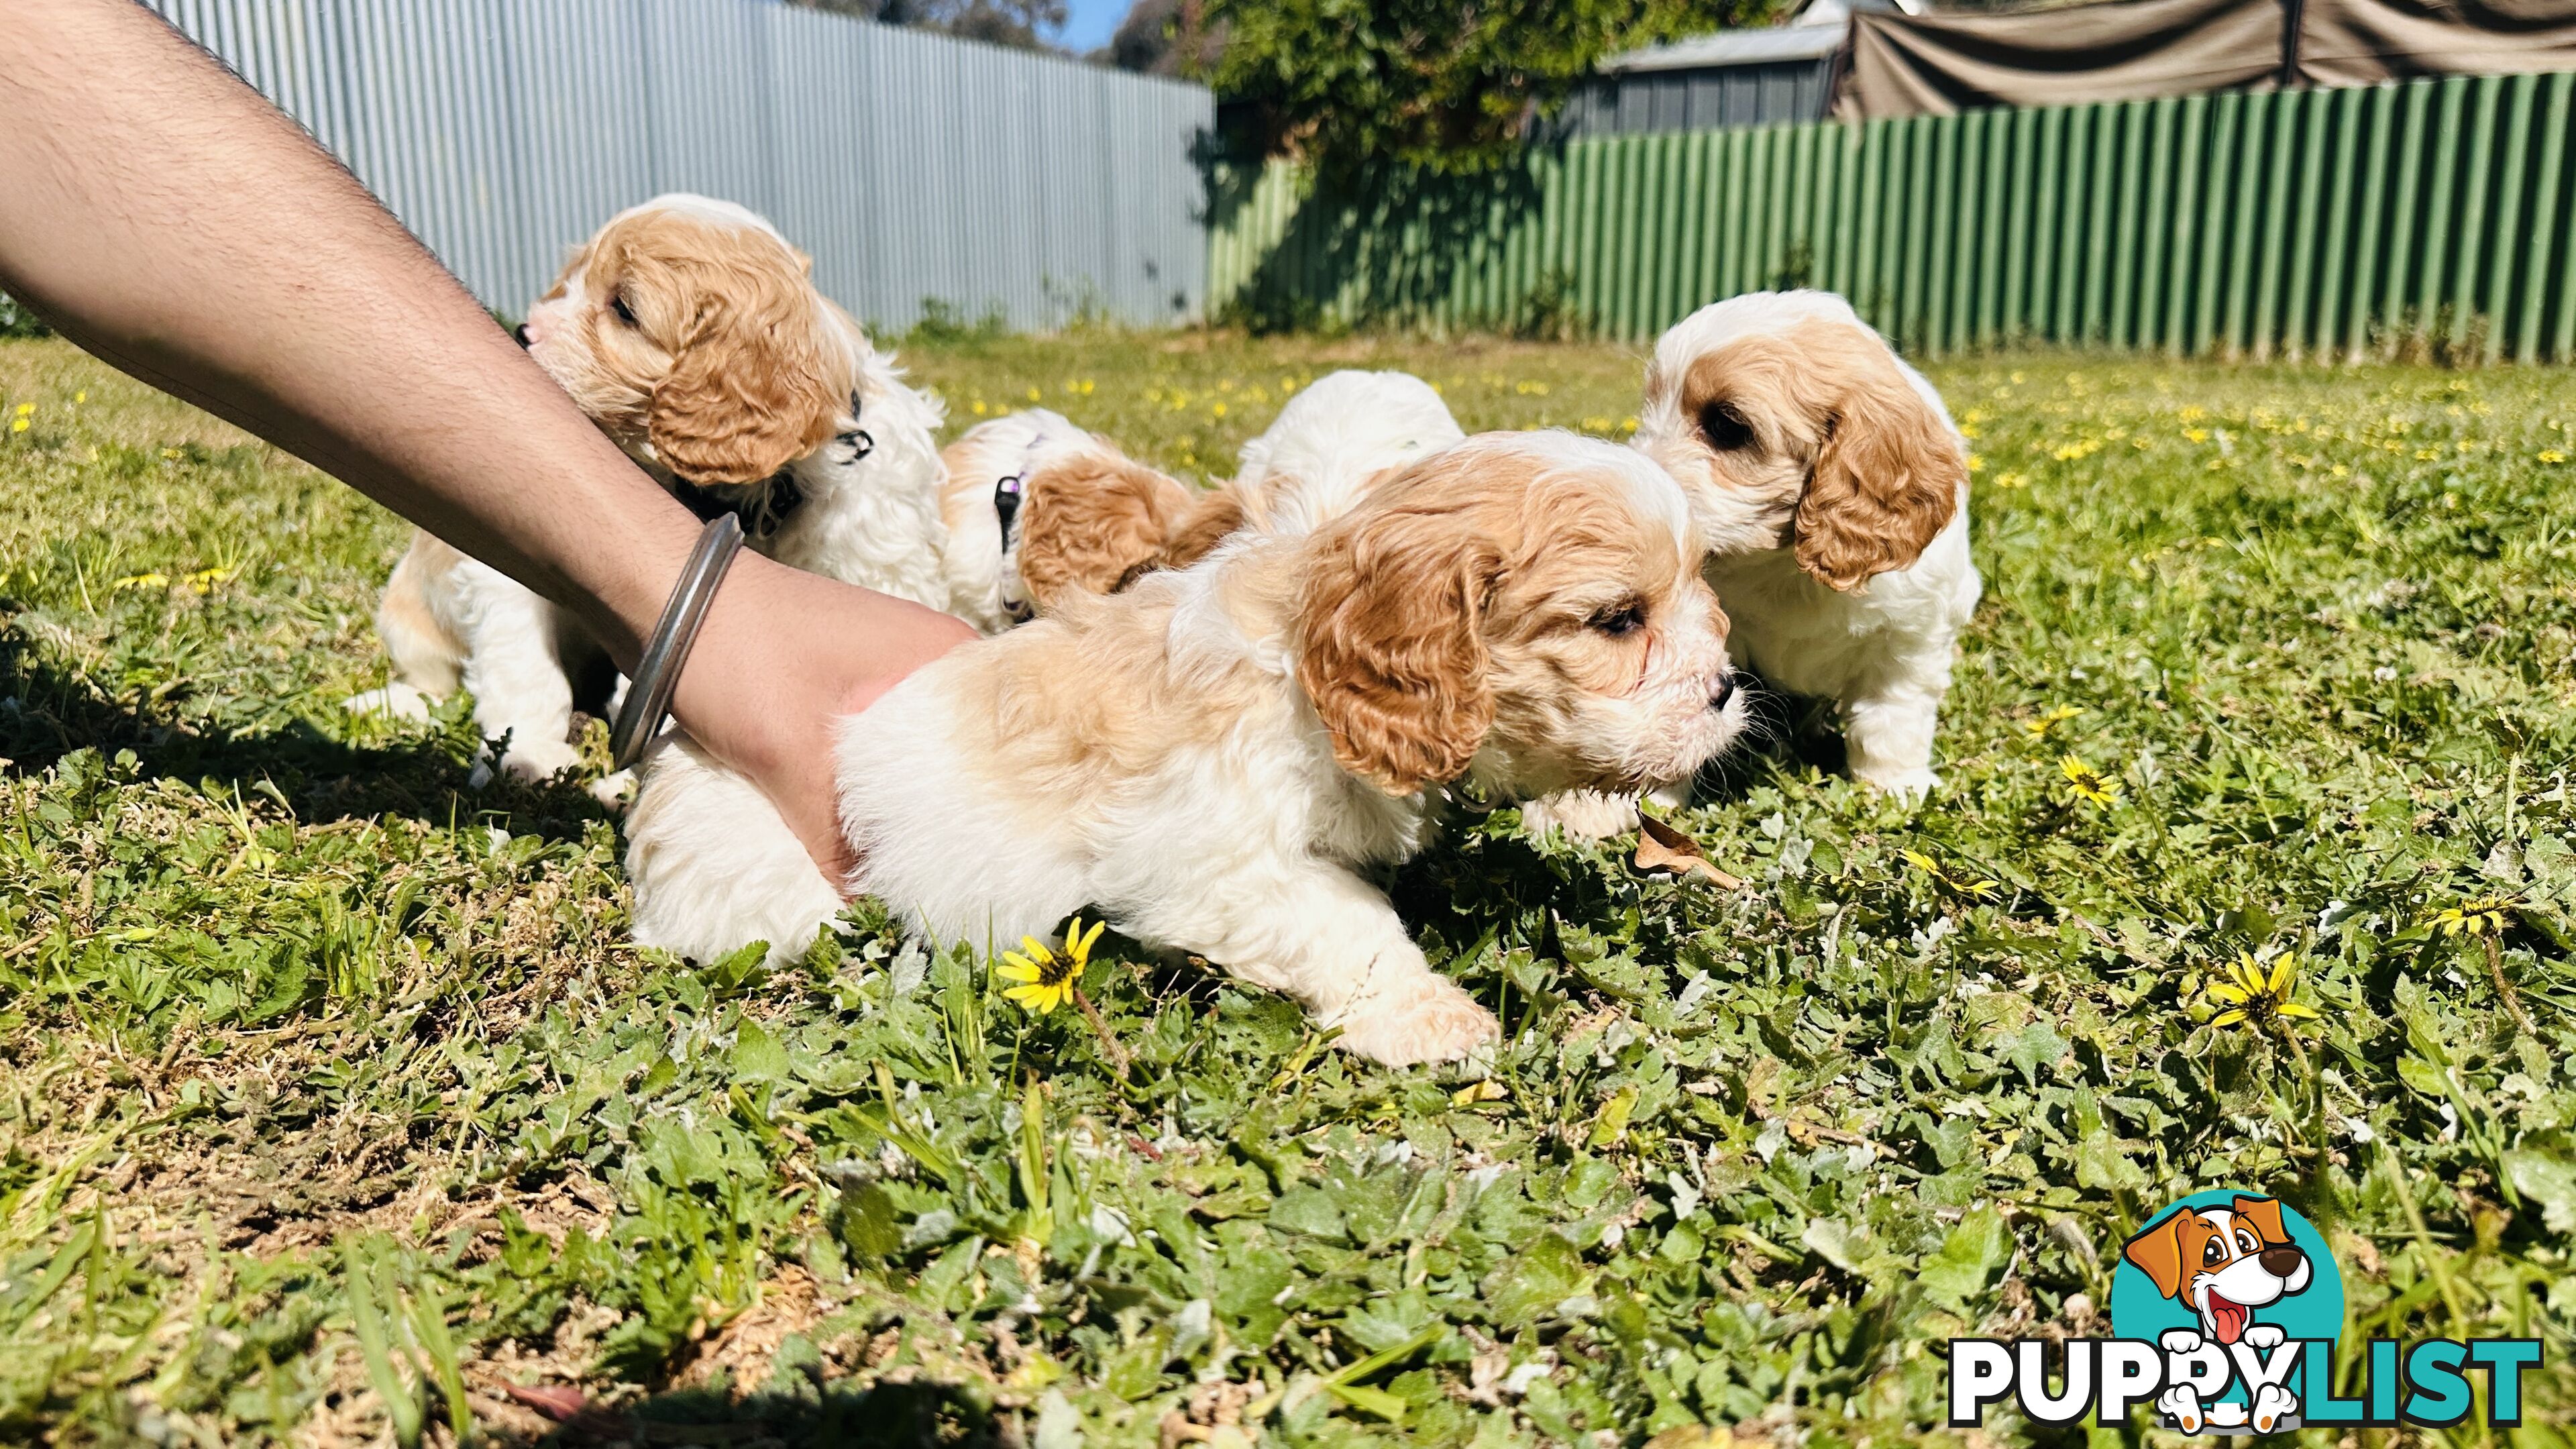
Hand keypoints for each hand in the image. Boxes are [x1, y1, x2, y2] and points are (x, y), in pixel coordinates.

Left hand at [670, 552, 973, 880]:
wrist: (662, 595)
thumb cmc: (740, 654)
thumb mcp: (790, 755)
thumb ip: (833, 840)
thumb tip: (867, 918)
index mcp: (943, 655)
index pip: (1002, 739)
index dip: (998, 804)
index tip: (998, 862)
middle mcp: (929, 657)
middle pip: (958, 754)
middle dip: (949, 816)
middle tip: (955, 879)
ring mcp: (888, 667)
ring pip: (915, 754)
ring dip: (906, 804)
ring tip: (914, 866)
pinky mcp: (848, 682)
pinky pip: (878, 746)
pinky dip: (871, 787)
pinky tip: (866, 831)